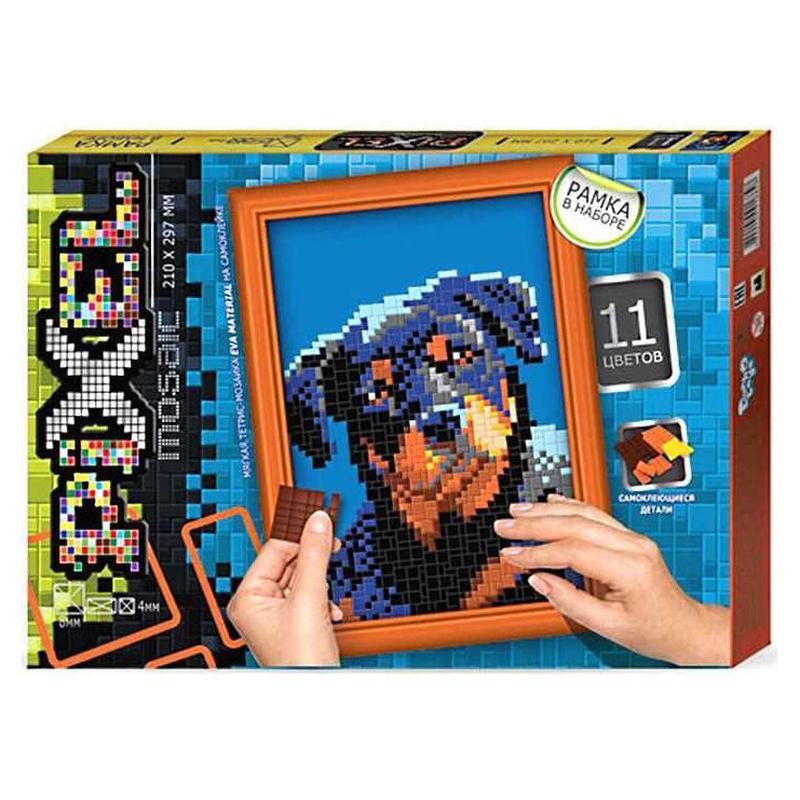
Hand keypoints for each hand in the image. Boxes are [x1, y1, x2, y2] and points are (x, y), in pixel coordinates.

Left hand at [227, 510, 341, 666]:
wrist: (316, 695)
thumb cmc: (300, 660)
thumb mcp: (310, 597)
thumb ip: (315, 554)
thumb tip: (317, 522)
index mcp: (248, 596)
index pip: (275, 548)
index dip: (300, 534)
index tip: (320, 517)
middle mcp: (257, 604)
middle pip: (289, 562)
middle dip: (313, 559)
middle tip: (333, 540)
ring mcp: (275, 615)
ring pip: (301, 579)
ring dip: (321, 582)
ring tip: (329, 591)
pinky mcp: (294, 624)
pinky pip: (309, 596)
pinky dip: (323, 598)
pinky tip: (331, 610)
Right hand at [495, 495, 729, 665]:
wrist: (684, 627)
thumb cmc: (652, 631)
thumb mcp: (608, 627)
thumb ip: (570, 602)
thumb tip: (537, 579)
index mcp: (630, 569)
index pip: (573, 551)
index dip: (538, 552)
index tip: (511, 555)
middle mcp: (634, 546)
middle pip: (575, 524)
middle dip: (534, 524)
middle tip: (504, 526)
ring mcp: (633, 538)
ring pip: (584, 514)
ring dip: (547, 511)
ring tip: (517, 511)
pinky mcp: (628, 537)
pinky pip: (595, 515)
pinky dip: (568, 507)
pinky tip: (548, 503)